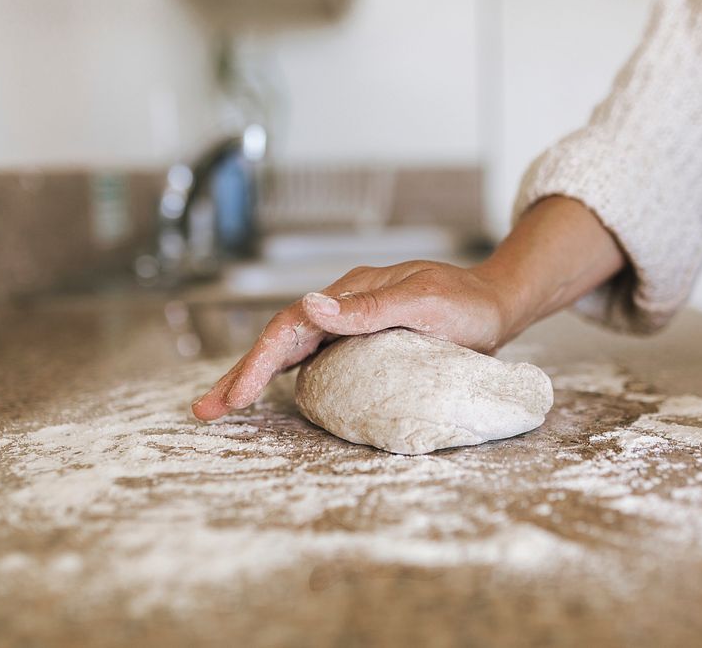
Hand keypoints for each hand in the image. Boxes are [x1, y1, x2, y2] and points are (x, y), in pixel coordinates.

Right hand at [191, 260, 513, 421]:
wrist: (497, 303)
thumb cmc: (467, 304)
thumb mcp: (422, 302)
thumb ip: (368, 308)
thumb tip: (309, 306)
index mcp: (351, 292)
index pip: (291, 326)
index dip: (259, 362)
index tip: (237, 397)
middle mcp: (344, 304)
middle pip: (280, 339)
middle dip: (241, 373)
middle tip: (205, 410)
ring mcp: (350, 321)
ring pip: (291, 349)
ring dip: (256, 375)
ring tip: (224, 404)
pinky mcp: (361, 339)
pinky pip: (313, 356)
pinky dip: (285, 373)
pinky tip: (273, 389)